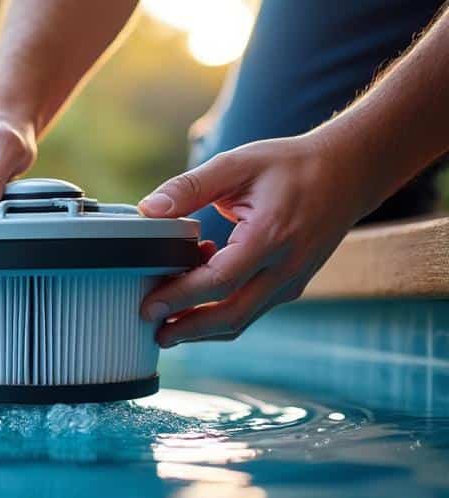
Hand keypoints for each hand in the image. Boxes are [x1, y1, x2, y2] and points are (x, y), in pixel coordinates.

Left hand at [138, 130, 374, 346]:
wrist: (349, 172)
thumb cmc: (291, 165)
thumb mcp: (237, 164)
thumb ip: (190, 187)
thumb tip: (148, 209)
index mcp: (270, 237)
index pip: (219, 281)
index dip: (180, 298)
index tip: (148, 307)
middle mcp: (285, 267)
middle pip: (231, 315)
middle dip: (189, 330)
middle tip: (153, 333)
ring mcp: (292, 280)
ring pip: (243, 319)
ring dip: (204, 329)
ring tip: (168, 328)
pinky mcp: (291, 284)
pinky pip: (253, 309)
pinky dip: (223, 312)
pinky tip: (198, 300)